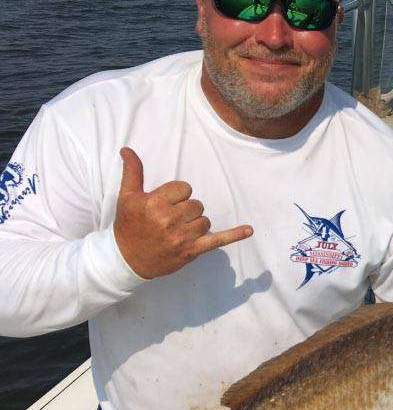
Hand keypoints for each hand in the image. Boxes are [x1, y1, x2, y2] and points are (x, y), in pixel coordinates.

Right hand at [113, 147, 252, 278]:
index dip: (177, 195)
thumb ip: (133, 172)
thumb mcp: (126, 197)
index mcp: (154, 204)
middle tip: (170, 220)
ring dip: (195, 224)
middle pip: (197, 204)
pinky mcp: (191, 251)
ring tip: (177, 231)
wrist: (126, 260)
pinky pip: (218, 240)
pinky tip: (249, 230)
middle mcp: (168, 220)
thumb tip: (127, 149)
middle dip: (186, 210)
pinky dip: (234, 235)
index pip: (185, 188)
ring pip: (205, 220)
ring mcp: (182, 237)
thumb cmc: (128, 226)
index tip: (166, 204)